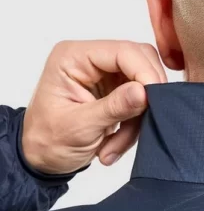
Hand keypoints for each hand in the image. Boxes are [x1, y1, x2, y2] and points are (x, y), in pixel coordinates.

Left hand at [22, 40, 166, 173]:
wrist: (43, 159)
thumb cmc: (47, 141)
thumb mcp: (79, 127)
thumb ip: (114, 107)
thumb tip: (143, 91)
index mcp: (73, 58)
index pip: (122, 51)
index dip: (144, 73)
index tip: (153, 100)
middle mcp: (91, 60)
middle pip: (140, 61)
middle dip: (144, 96)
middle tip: (142, 122)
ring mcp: (105, 74)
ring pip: (144, 83)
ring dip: (139, 116)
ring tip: (116, 143)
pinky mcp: (117, 90)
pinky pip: (142, 101)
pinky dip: (136, 123)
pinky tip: (115, 142)